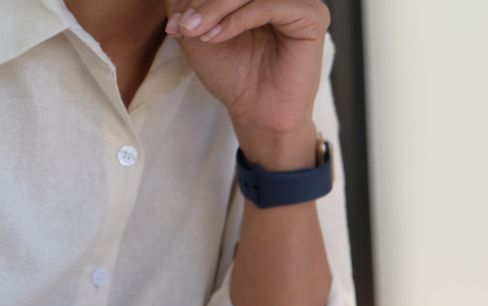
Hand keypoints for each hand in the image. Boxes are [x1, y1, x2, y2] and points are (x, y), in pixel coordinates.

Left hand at [165, 0, 329, 168]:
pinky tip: (217, 36)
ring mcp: (299, 3)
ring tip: (196, 32)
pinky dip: (238, 19)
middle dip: (203, 3)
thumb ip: (189, 4)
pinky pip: (268, 5)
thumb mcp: (199, 31)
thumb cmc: (235, 75)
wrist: (259, 113)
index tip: (174, 22)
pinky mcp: (312, 16)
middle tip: (183, 26)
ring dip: (215, 9)